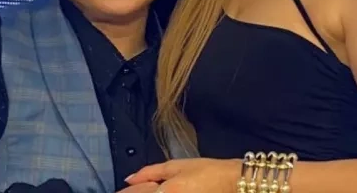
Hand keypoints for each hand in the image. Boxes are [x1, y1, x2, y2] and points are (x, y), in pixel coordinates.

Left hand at [123, 158, 240, 192]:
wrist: (234, 184)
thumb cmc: (207, 171)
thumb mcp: (178, 166)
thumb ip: (151, 172)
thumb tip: (129, 178)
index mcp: (164, 192)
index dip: (124, 192)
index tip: (121, 190)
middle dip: (136, 192)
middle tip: (144, 188)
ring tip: (159, 187)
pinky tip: (165, 191)